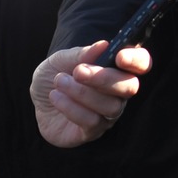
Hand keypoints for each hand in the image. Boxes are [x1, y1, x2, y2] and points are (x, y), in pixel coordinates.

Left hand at [31, 42, 150, 147]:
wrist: (36, 101)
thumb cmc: (55, 76)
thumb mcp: (61, 59)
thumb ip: (81, 53)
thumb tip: (103, 45)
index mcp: (118, 70)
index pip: (142, 64)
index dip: (136, 60)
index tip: (119, 56)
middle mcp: (119, 93)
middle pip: (130, 87)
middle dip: (105, 78)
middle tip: (78, 71)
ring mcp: (108, 114)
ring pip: (111, 106)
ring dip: (83, 93)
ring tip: (60, 82)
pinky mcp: (92, 132)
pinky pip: (91, 121)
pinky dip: (71, 107)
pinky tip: (55, 96)